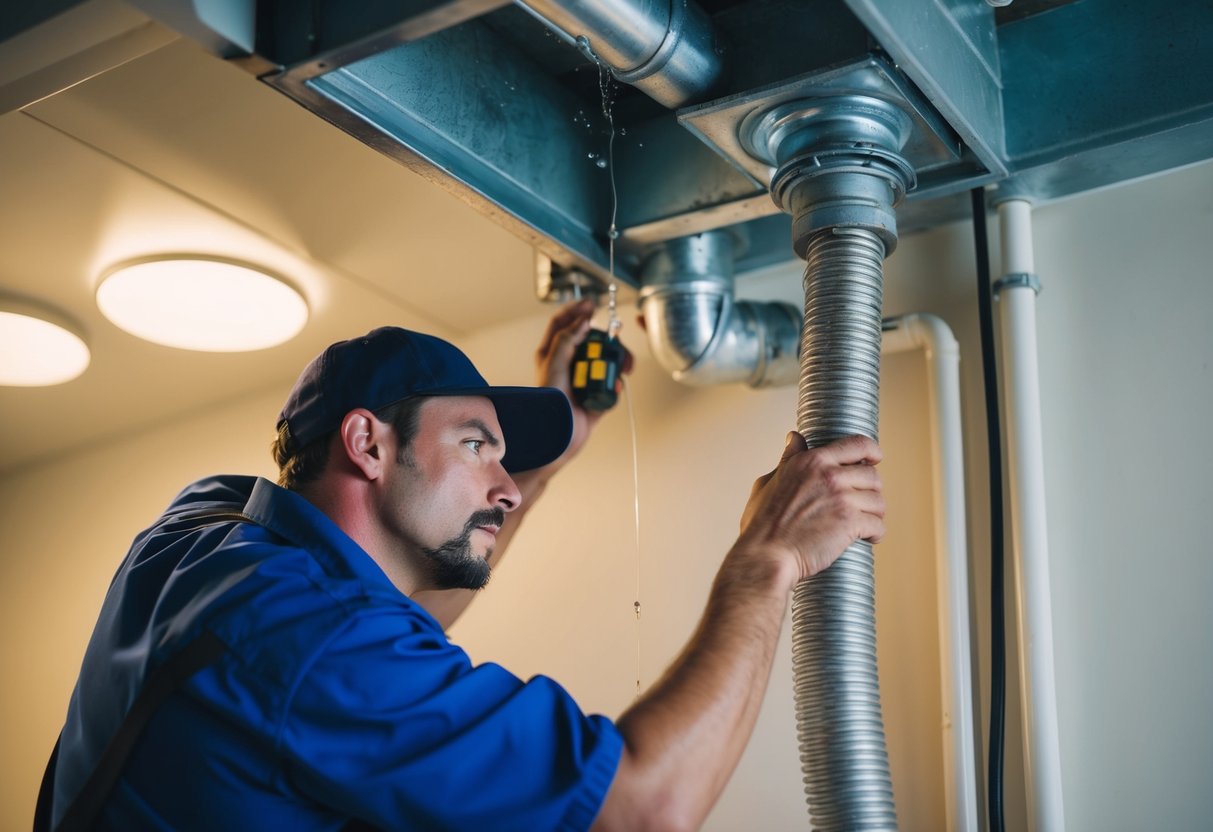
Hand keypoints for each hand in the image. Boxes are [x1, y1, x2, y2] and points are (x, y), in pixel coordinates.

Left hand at [533, 299, 633, 469]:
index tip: (592, 304)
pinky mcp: (595, 397)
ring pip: (605, 361)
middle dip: (608, 341)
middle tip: (616, 342)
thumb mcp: (553, 364)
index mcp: (552, 354)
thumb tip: (583, 322)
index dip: (576, 311)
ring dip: (617, 362)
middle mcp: (567, 365)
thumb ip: (566, 340)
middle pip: (592, 341)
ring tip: (623, 369)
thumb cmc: (546, 402)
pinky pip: (611, 385)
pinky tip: (614, 388)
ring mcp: (582, 380)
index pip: (563, 324)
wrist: (556, 438)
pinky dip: (616, 384)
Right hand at [737, 433, 885, 581]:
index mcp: (812, 461)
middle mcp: (829, 475)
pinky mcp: (850, 523)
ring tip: (867, 522)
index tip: (874, 459)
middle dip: (871, 490)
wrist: (766, 555)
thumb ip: (787, 459)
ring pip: (878, 501)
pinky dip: (877, 533)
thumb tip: (794, 438)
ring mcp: (842, 499)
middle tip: (864, 503)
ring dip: (875, 513)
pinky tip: (869, 538)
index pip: (857, 444)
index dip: (871, 451)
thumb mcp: (769, 481)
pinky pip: (878, 525)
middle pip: (872, 475)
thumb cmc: (762, 524)